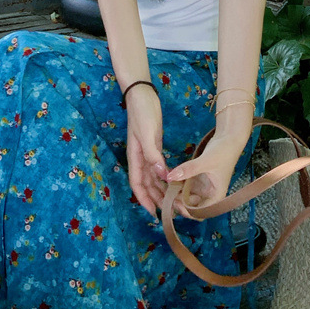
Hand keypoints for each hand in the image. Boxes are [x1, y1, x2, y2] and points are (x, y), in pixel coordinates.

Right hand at [125, 85, 168, 216]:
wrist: (142, 95)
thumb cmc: (142, 113)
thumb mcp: (147, 134)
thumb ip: (152, 155)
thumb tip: (161, 176)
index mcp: (135, 157)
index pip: (137, 184)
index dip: (144, 199)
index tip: (153, 213)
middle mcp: (140, 158)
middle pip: (147, 185)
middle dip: (156, 199)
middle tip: (170, 212)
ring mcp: (147, 153)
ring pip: (153, 178)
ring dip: (162, 190)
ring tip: (174, 202)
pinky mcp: (155, 146)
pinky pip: (159, 168)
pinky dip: (165, 177)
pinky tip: (174, 183)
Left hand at [165, 133, 246, 214]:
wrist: (228, 138)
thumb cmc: (223, 152)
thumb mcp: (206, 161)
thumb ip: (189, 169)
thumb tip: (170, 177)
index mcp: (215, 197)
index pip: (200, 213)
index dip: (187, 212)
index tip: (175, 202)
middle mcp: (207, 194)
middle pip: (190, 206)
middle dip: (177, 202)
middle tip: (166, 192)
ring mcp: (201, 186)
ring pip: (185, 195)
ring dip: (175, 192)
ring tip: (164, 185)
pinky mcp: (196, 178)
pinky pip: (184, 184)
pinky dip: (176, 182)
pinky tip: (168, 177)